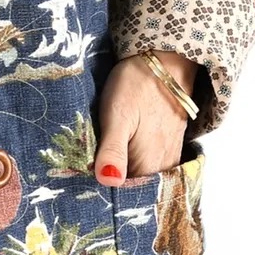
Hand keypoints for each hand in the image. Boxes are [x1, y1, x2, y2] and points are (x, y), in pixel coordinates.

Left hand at [93, 52, 196, 182]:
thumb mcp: (116, 117)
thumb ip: (112, 152)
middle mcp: (164, 164)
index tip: (84, 189)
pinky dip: (135, 163)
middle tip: (88, 177)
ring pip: (143, 175)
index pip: (126, 195)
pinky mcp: (169, 141)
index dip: (105, 194)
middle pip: (136, 187)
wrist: (163, 59)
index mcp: (150, 164)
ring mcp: (169, 153)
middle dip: (114, 186)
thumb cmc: (135, 86)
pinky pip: (151, 163)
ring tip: (101, 167)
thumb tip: (108, 182)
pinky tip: (120, 155)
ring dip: (124, 174)